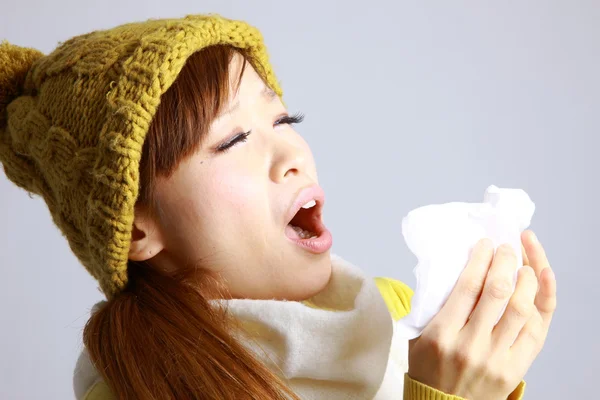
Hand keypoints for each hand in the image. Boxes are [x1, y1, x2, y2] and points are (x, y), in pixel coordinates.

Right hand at [407, 230, 556, 399]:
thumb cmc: (429, 366)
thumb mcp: (418, 333)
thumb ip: (434, 303)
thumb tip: (456, 265)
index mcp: (441, 334)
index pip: (468, 286)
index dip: (481, 258)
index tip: (485, 243)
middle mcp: (471, 345)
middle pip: (498, 291)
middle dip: (505, 260)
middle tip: (506, 247)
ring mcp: (497, 358)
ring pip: (522, 308)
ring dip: (526, 277)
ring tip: (522, 262)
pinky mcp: (516, 368)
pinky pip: (537, 329)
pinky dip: (543, 301)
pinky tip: (542, 279)